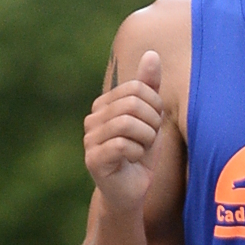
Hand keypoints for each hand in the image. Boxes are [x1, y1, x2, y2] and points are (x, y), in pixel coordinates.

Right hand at [83, 49, 164, 215]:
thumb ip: (149, 88)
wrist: (131, 191)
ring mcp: (89, 139)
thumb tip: (152, 54)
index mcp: (104, 104)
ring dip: (145, 139)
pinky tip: (132, 160)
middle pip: (132, 104)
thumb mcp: (150, 118)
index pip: (137, 88)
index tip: (154, 125)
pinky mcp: (93, 159)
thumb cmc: (140, 154)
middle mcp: (92, 119)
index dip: (155, 106)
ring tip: (141, 149)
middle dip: (151, 123)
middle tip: (149, 139)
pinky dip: (136, 153)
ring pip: (127, 124)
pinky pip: (121, 145)